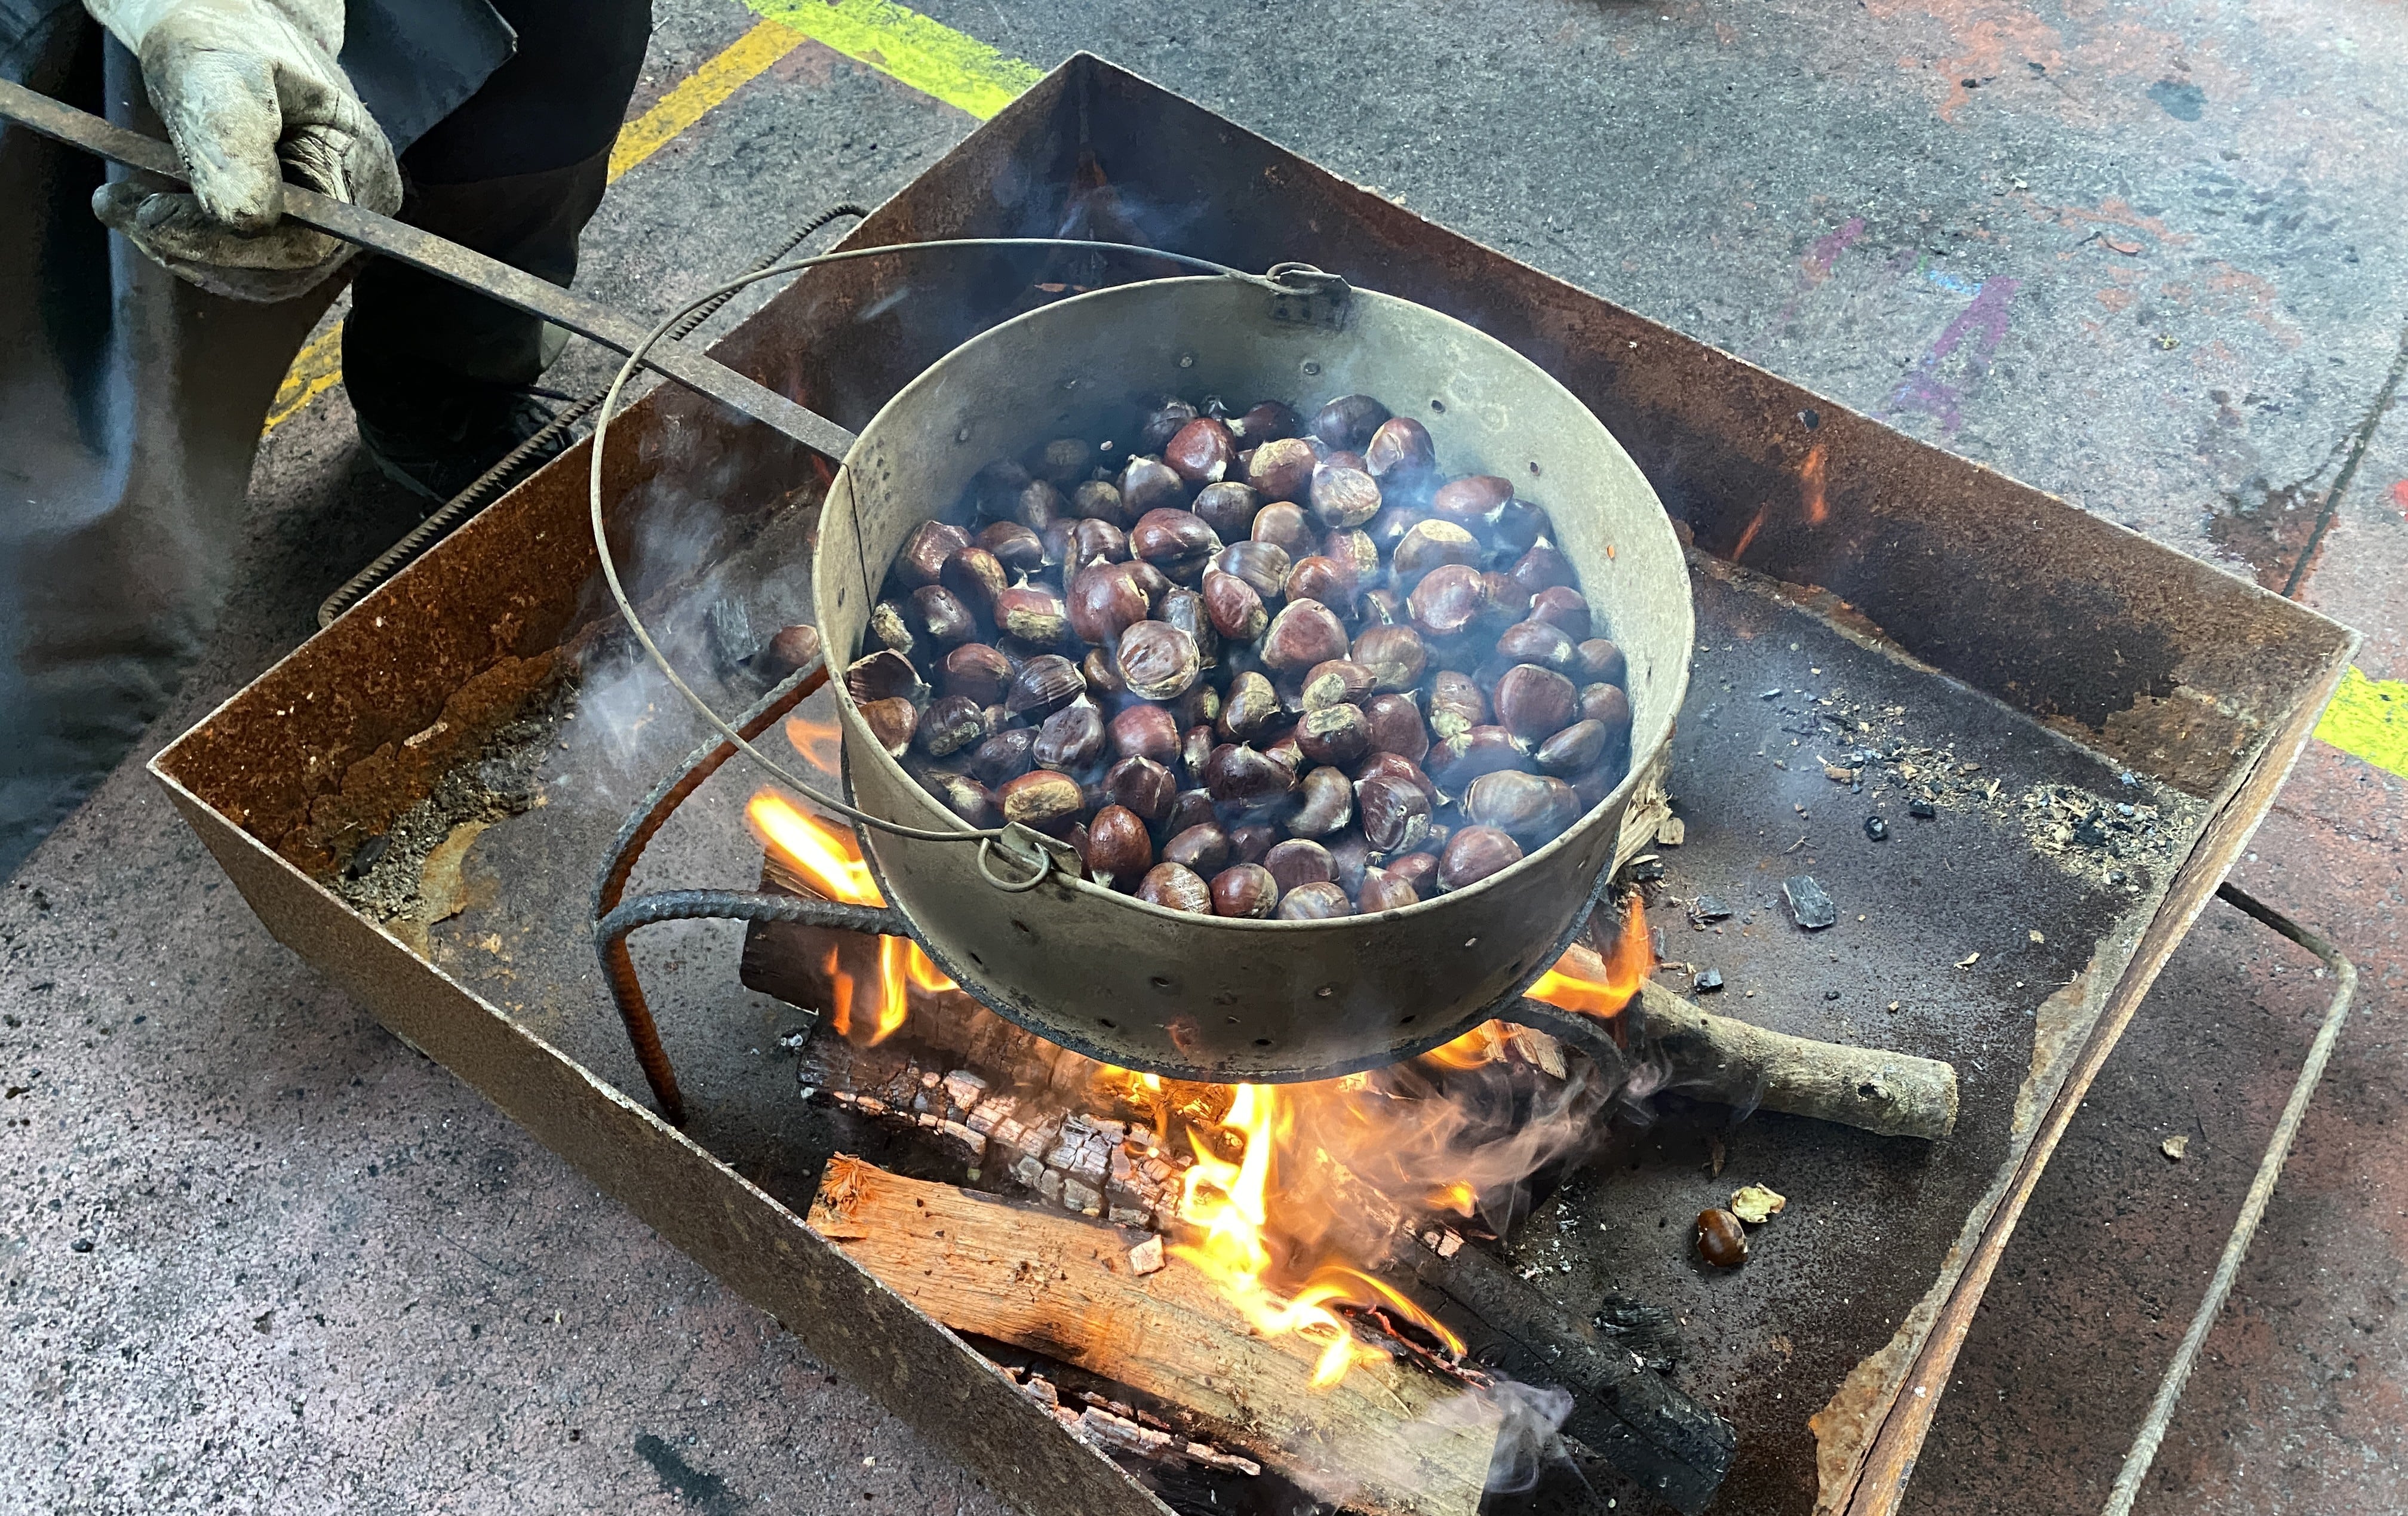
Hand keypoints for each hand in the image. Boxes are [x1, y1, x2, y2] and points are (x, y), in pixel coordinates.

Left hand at [84, 0, 400, 301]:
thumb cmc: (224, 41)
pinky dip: (189, 248)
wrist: (223, 34)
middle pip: (280, 269)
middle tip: (121, 206)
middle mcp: (356, 211)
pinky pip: (243, 270)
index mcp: (360, 166)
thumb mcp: (220, 74)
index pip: (305, 241)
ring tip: (127, 204)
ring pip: (257, 278)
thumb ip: (233, 138)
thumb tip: (246, 221)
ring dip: (182, 250)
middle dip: (192, 246)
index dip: (226, 242)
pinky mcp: (291, 239)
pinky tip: (153, 212)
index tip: (149, 213)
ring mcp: (326, 230)